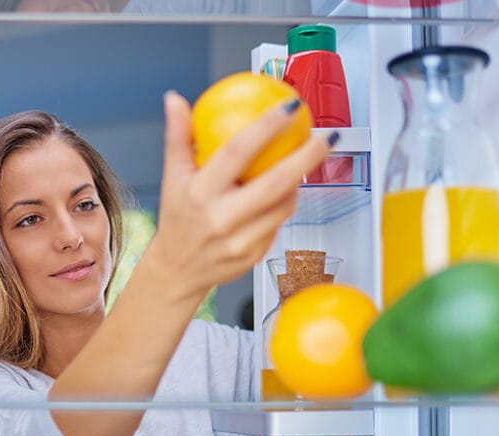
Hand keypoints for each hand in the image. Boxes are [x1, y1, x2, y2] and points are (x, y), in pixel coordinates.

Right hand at [145, 90, 334, 304]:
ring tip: (309, 158)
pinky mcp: (255, 255)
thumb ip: (178, 137)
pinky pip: (279, 223)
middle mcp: (221, 218)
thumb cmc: (177, 219)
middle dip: (307, 157)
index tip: (289, 107)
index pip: (237, 153)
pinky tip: (290, 188)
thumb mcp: (171, 177)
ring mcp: (240, 240)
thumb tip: (176, 100)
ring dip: (299, 180)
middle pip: (274, 183)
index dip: (266, 127)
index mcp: (200, 193)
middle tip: (326, 136)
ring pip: (284, 205)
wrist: (177, 271)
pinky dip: (286, 203)